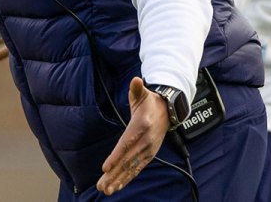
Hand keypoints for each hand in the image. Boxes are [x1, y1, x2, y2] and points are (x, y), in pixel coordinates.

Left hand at [96, 77, 169, 195]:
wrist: (169, 110)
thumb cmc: (150, 100)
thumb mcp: (143, 93)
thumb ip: (137, 88)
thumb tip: (136, 80)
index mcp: (142, 126)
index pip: (127, 143)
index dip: (116, 156)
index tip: (106, 167)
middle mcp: (146, 141)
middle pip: (127, 160)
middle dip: (114, 174)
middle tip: (101, 186)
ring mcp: (148, 149)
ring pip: (131, 167)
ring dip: (118, 180)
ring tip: (105, 189)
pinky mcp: (149, 154)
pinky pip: (137, 168)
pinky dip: (127, 178)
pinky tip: (117, 186)